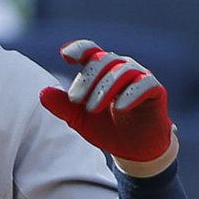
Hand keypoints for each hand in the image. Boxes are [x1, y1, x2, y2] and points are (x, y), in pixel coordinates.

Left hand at [39, 40, 174, 162]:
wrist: (133, 149)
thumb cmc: (105, 127)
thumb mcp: (78, 119)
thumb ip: (62, 105)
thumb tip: (42, 93)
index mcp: (101, 70)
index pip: (89, 50)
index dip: (78, 48)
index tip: (65, 56)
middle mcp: (121, 67)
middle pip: (102, 60)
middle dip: (86, 80)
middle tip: (75, 100)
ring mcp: (140, 77)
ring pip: (122, 70)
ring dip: (104, 88)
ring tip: (92, 109)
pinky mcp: (156, 91)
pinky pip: (145, 84)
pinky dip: (131, 93)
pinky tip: (119, 106)